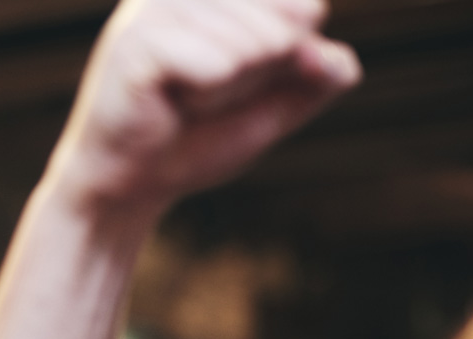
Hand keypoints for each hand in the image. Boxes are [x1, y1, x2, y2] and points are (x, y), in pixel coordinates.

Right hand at [51, 0, 359, 215]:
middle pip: (284, 27)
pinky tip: (168, 105)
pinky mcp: (137, 42)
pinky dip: (204, 99)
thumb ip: (317, 77)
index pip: (306, 6)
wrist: (130, 186)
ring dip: (226, 93)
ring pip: (253, 47)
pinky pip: (218, 66)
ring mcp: (157, 7)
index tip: (233, 78)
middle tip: (203, 97)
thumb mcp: (272, 104)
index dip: (287, 59)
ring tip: (183, 101)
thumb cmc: (195, 136)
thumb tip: (341, 65)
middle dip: (257, 79)